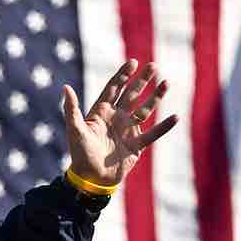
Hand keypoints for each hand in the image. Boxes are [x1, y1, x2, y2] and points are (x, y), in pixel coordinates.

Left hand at [63, 59, 178, 185]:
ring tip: (166, 82)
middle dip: (142, 80)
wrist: (92, 178)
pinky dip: (164, 126)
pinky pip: (153, 133)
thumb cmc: (80, 153)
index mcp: (101, 112)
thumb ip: (71, 109)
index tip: (133, 62)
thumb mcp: (75, 129)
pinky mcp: (137, 145)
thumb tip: (65, 87)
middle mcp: (116, 118)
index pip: (114, 89)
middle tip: (153, 65)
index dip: (123, 75)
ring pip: (145, 109)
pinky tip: (176, 116)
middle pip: (132, 94)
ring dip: (156, 97)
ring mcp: (128, 130)